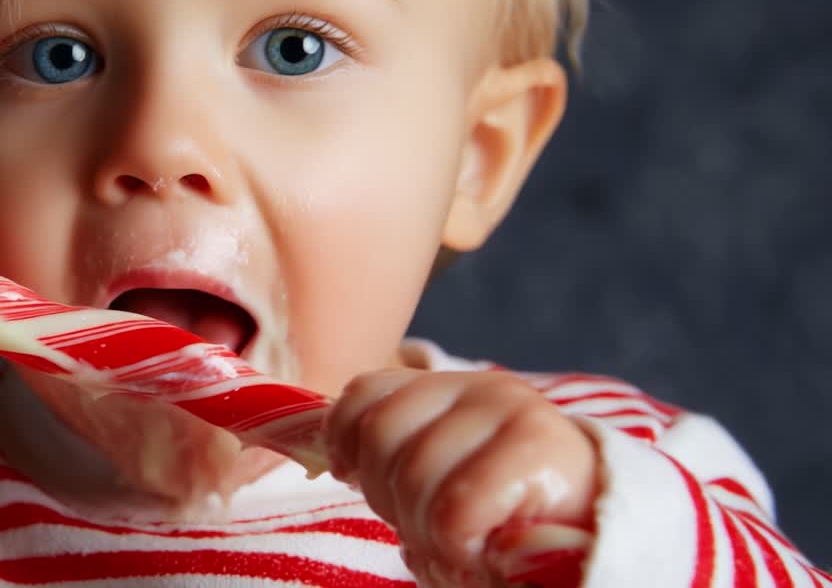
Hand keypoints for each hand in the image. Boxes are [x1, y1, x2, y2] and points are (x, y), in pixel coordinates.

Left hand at [325, 368, 598, 582]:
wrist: (601, 541)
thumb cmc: (506, 520)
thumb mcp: (441, 478)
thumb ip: (393, 457)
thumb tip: (333, 458)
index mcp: (446, 388)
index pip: (362, 395)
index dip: (345, 443)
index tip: (358, 480)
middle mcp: (481, 386)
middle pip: (380, 435)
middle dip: (389, 498)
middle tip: (427, 526)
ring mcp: (513, 410)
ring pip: (415, 475)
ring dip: (426, 530)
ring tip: (457, 542)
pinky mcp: (539, 450)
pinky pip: (456, 510)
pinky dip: (457, 544)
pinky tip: (482, 549)